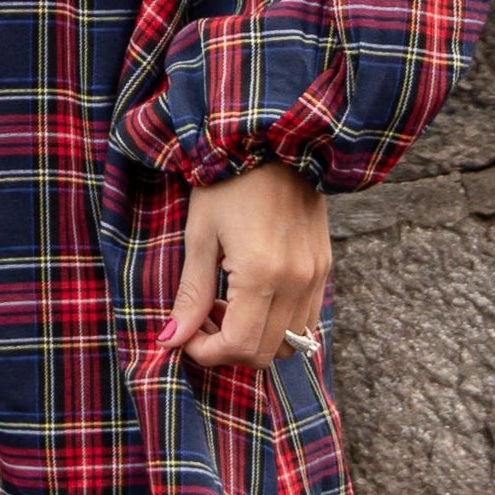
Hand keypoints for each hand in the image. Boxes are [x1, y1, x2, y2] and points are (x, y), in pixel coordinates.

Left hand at [156, 160, 331, 371]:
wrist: (273, 141)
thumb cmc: (227, 182)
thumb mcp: (199, 236)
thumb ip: (189, 294)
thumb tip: (170, 340)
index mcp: (262, 274)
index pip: (239, 346)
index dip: (206, 353)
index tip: (184, 336)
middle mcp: (297, 282)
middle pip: (266, 353)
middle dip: (228, 350)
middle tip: (200, 322)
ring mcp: (316, 276)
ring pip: (290, 343)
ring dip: (254, 340)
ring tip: (224, 308)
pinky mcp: (324, 268)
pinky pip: (305, 319)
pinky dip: (276, 324)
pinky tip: (250, 297)